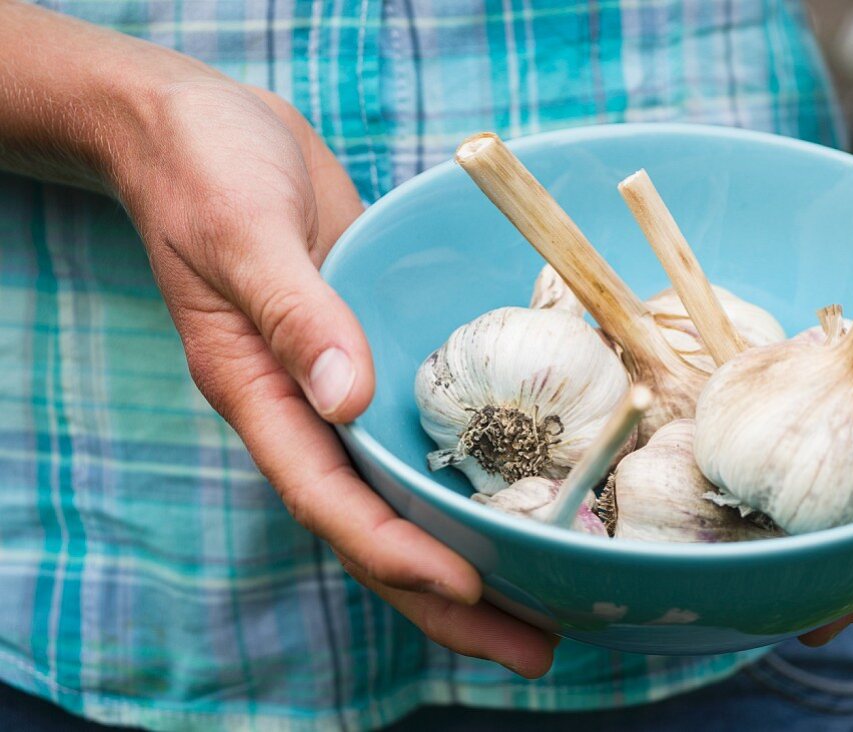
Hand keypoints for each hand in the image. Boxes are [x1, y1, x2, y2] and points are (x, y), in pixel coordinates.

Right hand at [0, 3, 554, 675]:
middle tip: (537, 650)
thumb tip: (349, 399)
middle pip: (379, 530)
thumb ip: (293, 313)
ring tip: (550, 607)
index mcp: (260, 396)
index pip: (329, 500)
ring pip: (409, 498)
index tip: (467, 589)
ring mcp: (343, 391)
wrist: (207, 131)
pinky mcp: (377, 355)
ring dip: (474, 557)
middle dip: (452, 598)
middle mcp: (305, 412)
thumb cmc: (206, 171)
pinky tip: (529, 503)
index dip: (397, 553)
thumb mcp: (242, 231)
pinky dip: (471, 480)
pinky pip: (426, 437)